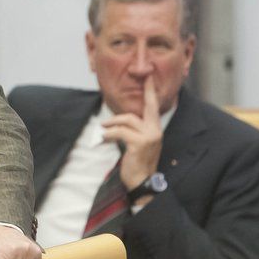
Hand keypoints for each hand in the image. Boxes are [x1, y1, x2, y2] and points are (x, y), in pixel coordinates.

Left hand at [102, 75, 162, 192]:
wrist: (142, 182)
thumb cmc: (138, 162)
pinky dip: (108, 134)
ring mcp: (149, 137)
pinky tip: (103, 139)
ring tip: (103, 128)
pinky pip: (119, 132)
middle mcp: (156, 130)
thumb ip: (135, 129)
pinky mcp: (139, 143)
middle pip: (144, 108)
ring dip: (112, 123)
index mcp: (156, 129)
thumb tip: (120, 119)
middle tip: (138, 81)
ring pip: (127, 120)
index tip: (149, 76)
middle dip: (141, 94)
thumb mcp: (140, 143)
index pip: (154, 107)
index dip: (151, 91)